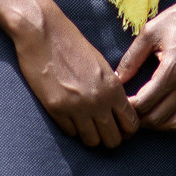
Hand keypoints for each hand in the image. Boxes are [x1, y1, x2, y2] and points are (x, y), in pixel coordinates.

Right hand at [11, 4, 141, 148]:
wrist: (44, 33)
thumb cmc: (73, 44)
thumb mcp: (100, 65)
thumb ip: (111, 89)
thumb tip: (119, 110)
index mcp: (113, 88)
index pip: (131, 125)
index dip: (127, 130)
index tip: (119, 126)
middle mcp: (98, 101)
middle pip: (113, 140)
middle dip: (110, 137)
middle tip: (103, 130)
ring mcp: (77, 108)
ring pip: (92, 142)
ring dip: (90, 136)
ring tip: (86, 125)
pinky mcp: (56, 109)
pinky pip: (71, 133)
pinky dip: (72, 129)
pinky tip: (70, 117)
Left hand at [116, 0, 175, 130]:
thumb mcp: (149, 33)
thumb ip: (131, 58)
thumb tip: (117, 78)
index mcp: (172, 69)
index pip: (144, 103)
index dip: (128, 106)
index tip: (118, 99)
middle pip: (156, 118)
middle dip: (138, 117)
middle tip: (126, 108)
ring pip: (173, 123)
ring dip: (155, 122)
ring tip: (142, 112)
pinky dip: (172, 120)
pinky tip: (160, 110)